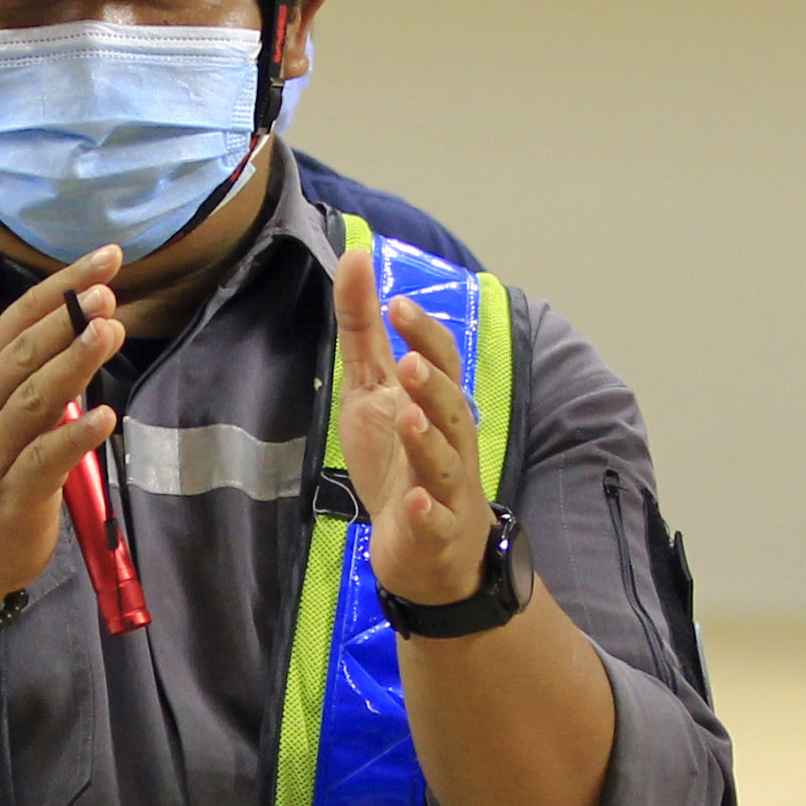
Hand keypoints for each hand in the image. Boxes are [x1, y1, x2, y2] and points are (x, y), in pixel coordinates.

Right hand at [0, 248, 124, 603]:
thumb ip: (34, 373)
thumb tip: (89, 322)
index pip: (16, 321)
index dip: (60, 287)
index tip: (105, 259)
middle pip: (22, 355)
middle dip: (65, 320)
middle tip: (107, 292)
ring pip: (33, 400)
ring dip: (72, 364)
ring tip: (109, 332)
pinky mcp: (13, 495)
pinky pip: (44, 460)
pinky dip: (73, 437)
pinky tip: (105, 417)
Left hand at [333, 254, 491, 605]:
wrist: (425, 547)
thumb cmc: (401, 458)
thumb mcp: (372, 391)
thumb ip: (365, 332)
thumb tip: (355, 258)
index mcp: (435, 404)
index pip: (439, 362)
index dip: (422, 334)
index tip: (395, 302)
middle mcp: (449, 440)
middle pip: (450, 407)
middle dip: (433, 384)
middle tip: (410, 360)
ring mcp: (446, 487)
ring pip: (446, 460)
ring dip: (429, 438)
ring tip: (410, 416)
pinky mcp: (435, 530)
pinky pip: (436, 519)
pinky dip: (427, 509)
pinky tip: (415, 499)